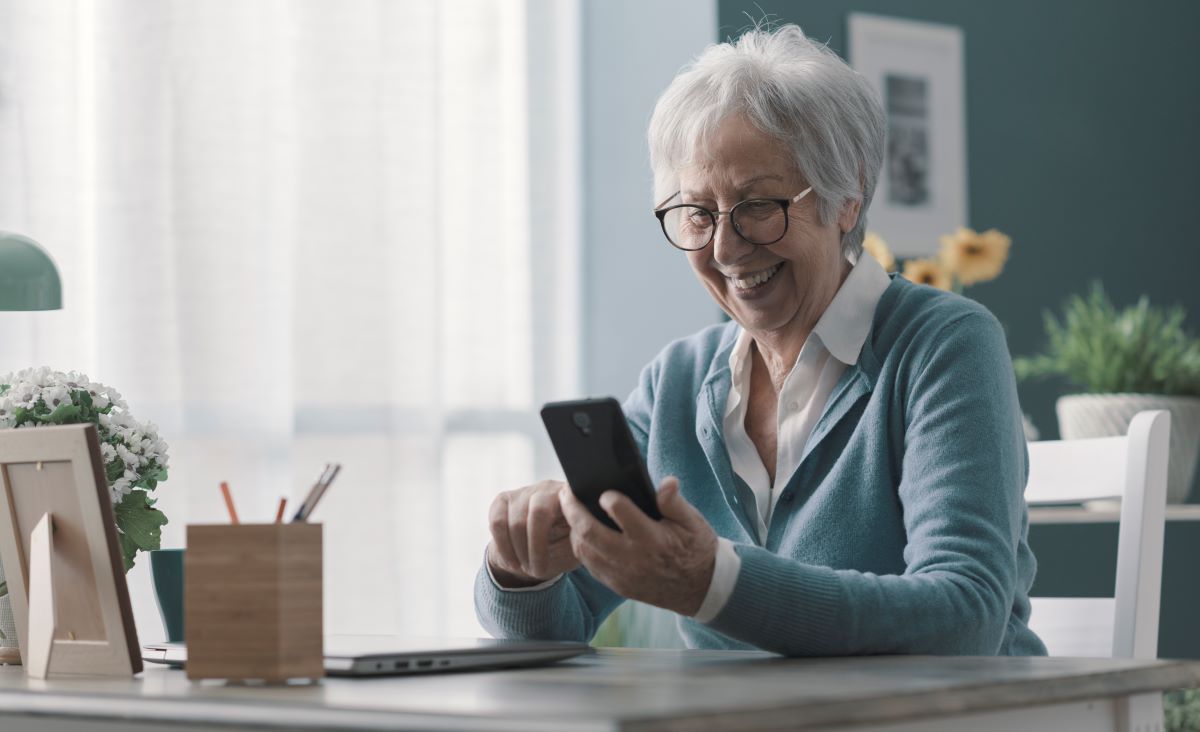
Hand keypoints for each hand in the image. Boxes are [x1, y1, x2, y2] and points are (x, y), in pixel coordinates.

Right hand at [486, 480, 579, 586]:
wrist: (535, 554)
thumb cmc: (564, 549)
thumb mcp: (579, 547)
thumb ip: (582, 538)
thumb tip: (584, 531)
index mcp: (571, 496)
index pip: (566, 504)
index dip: (562, 532)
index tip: (551, 563)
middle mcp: (547, 488)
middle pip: (538, 512)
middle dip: (536, 549)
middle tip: (538, 572)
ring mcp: (524, 492)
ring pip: (516, 522)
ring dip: (519, 552)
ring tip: (527, 569)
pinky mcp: (503, 501)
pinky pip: (497, 523)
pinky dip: (503, 547)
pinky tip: (512, 562)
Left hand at [558, 476, 717, 615]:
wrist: (700, 589)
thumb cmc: (696, 550)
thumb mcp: (693, 522)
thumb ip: (675, 502)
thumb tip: (666, 482)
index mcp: (653, 539)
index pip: (620, 511)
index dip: (608, 497)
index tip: (603, 489)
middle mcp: (633, 558)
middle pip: (590, 532)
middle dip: (573, 509)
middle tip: (566, 493)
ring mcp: (622, 574)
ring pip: (584, 550)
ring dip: (573, 529)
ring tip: (571, 511)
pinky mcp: (618, 585)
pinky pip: (589, 566)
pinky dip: (581, 548)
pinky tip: (581, 534)